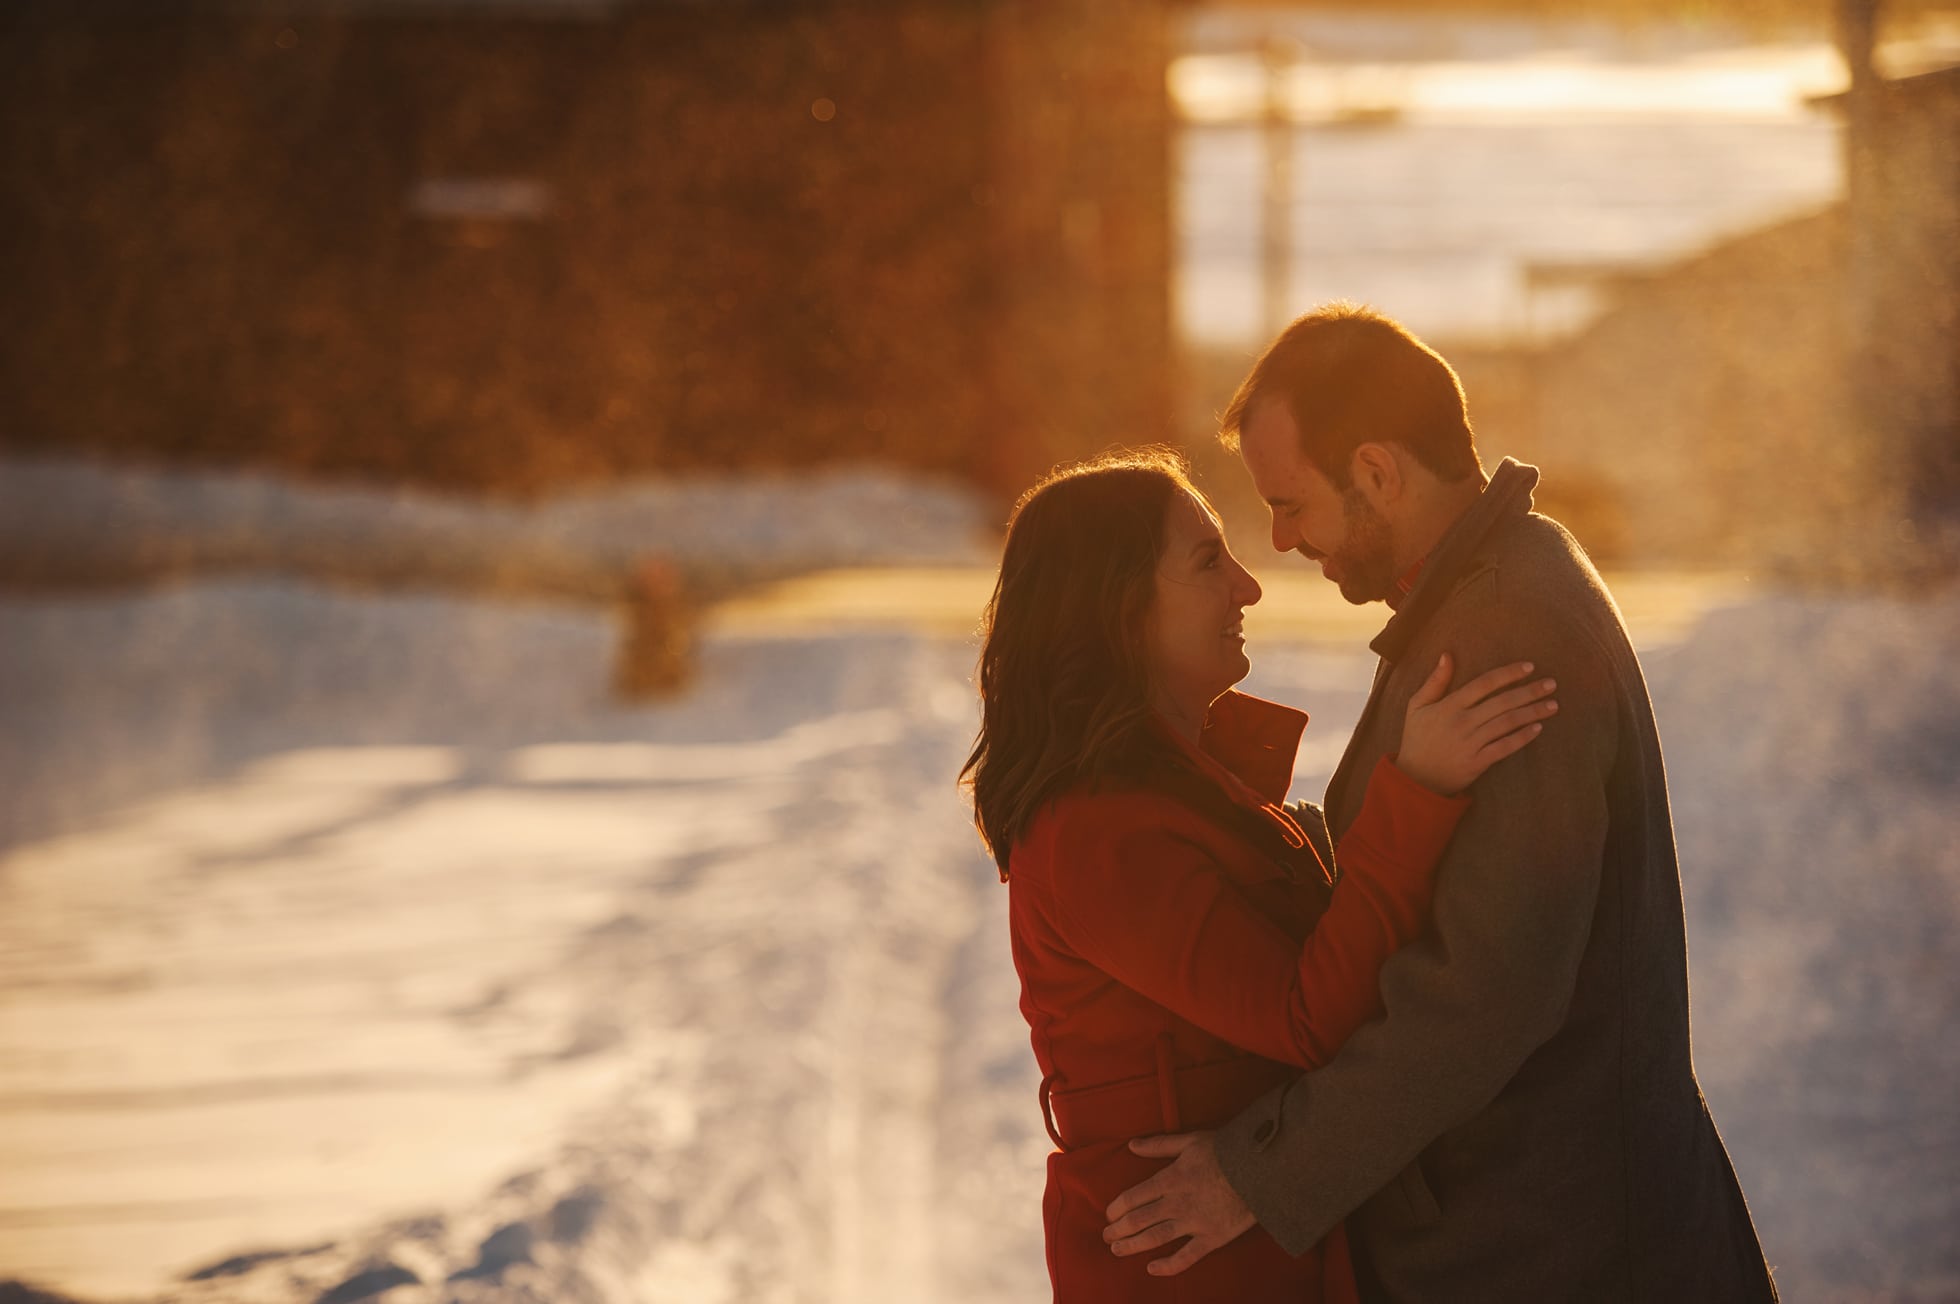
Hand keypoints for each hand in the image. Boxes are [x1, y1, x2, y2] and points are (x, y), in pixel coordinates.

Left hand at [1102, 1131, 1255, 1276]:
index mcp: (1169, 1179)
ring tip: (1117, 1250)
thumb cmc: (1225, 1151)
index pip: (1132, 1198)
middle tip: (1106, 1235)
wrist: (1259, 1170)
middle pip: (1139, 1220)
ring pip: (1155, 1239)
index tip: (1108, 1214)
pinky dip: (1168, 1266)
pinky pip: (1186, 1257)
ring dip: (1132, 1246)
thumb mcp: (1189, 1141)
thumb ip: (1159, 1145)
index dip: (1116, 1208)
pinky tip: (1152, 1268)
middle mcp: (1177, 1204)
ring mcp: (1194, 1223)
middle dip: (1118, 1229)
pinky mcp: (1212, 1238)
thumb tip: (1132, 1144)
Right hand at [1397, 653, 1557, 795]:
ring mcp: (1470, 743)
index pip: (1484, 683)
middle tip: (1552, 684)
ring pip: (1507, 723)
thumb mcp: (1417, 706)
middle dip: (1530, 691)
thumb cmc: (1417, 738)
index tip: (1530, 667)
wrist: (1415, 778)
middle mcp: (1462, 722)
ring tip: (1553, 705)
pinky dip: (1522, 738)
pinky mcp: (1477, 762)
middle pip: (1502, 702)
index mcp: (1449, 705)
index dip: (1508, 674)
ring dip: (1532, 713)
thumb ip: (1434, 681)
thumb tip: (1447, 655)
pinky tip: (1538, 728)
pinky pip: (1504, 747)